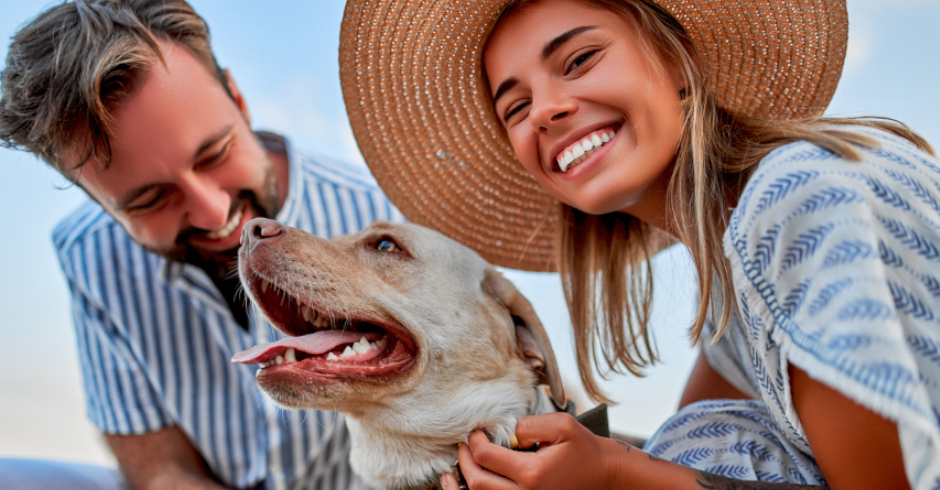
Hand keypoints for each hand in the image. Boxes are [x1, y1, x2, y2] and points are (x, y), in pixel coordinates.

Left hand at [441, 412, 626, 489]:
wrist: (602, 475)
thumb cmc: (583, 449)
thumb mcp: (562, 425)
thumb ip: (529, 425)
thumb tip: (506, 434)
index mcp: (532, 473)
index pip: (485, 458)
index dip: (474, 442)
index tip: (476, 431)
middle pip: (477, 483)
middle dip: (464, 461)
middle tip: (464, 445)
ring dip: (466, 481)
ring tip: (460, 464)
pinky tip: (466, 483)